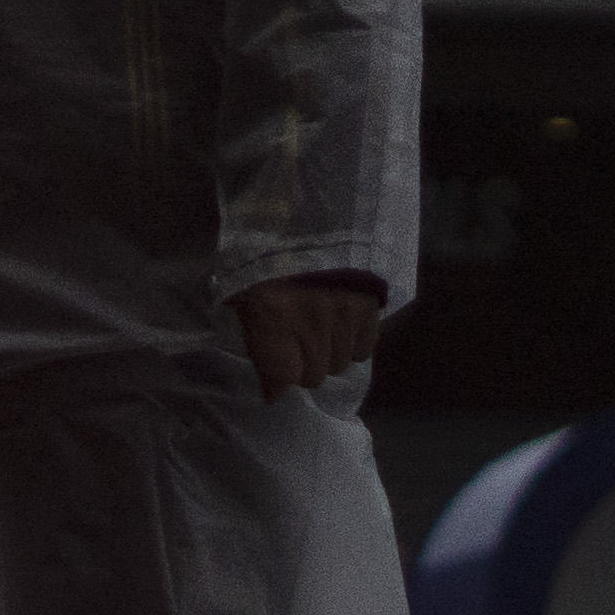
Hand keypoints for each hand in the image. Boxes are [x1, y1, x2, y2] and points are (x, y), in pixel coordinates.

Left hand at [234, 273, 388, 398]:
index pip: (284, 377)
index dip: (279, 379)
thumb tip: (272, 394)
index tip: (277, 374)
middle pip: (314, 375)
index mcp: (271, 317)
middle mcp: (311, 322)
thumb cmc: (265, 260)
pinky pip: (364, 348)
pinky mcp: (370, 306)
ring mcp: (344, 314)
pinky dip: (354, 342)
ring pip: (340, 363)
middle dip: (304, 365)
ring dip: (328, 354)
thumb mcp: (244, 297)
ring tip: (320, 331)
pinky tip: (343, 327)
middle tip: (298, 344)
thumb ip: (257, 343)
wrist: (308, 220)